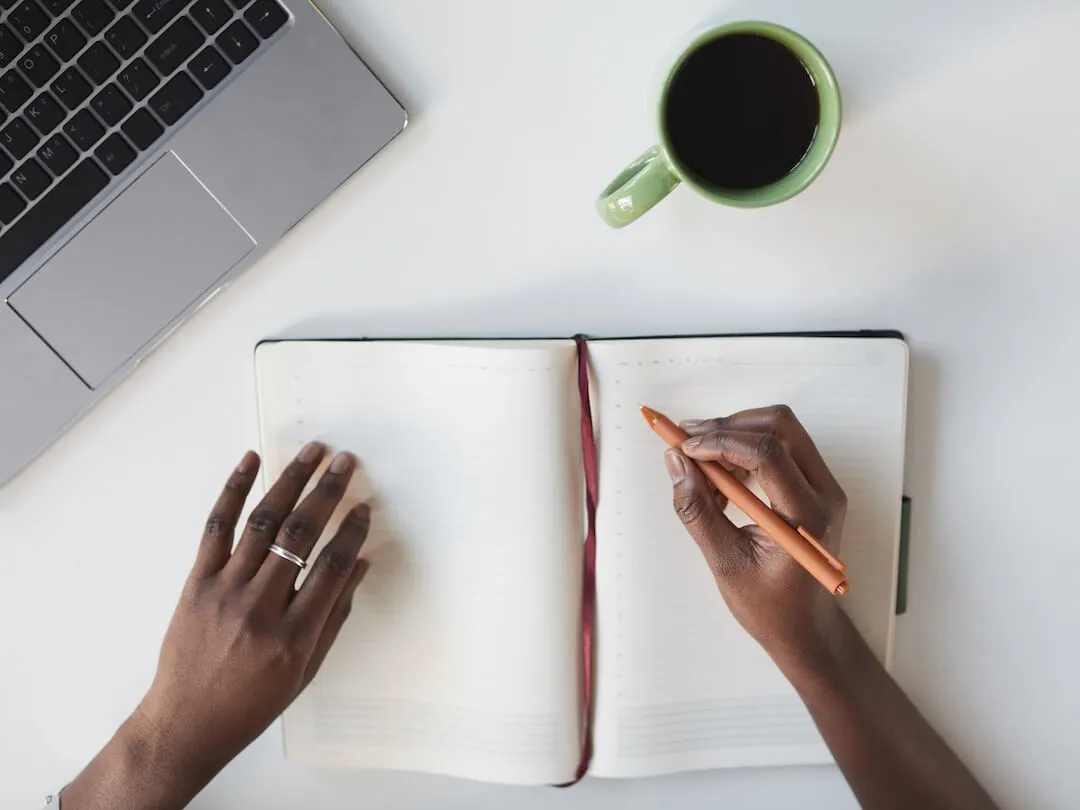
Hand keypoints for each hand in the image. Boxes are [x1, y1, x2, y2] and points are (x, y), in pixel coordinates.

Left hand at [64, 443, 371, 808]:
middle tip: (345, 463)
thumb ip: (334, 617)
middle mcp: (260, 607)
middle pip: (300, 536)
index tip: (364, 506)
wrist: (186, 723)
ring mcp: (225, 591)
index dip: (352, 532)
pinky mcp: (197, 582)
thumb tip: (359, 565)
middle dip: (327, 493)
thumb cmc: (251, 703)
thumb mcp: (305, 669)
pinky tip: (251, 461)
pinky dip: (233, 490)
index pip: (332, 568)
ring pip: (263, 523)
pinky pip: (216, 527)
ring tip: (312, 452)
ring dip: (290, 481)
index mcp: (294, 636)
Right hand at [664, 405, 847, 663]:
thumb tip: (676, 463)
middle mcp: (825, 493)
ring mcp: (823, 486)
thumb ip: (697, 510)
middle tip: (688, 440)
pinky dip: (743, 452)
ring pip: (779, 430)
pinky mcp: (813, 485)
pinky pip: (779, 448)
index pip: (767, 454)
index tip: (684, 447)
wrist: (806, 628)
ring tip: (701, 473)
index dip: (720, 442)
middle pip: (780, 425)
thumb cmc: (770, 606)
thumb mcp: (724, 562)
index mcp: (808, 517)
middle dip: (728, 426)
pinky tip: (720, 482)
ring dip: (733, 438)